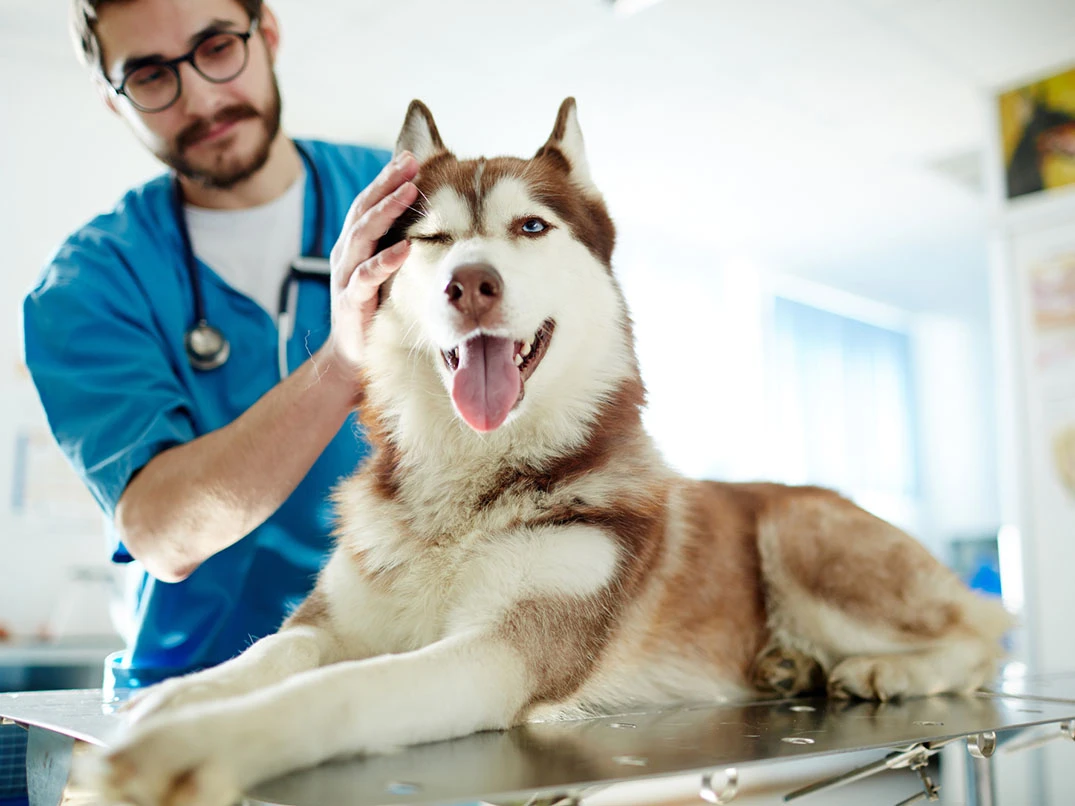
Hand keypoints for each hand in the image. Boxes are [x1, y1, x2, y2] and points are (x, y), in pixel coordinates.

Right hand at [326, 151, 419, 373]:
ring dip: (387, 211)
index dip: (387, 178)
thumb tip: (430, 217)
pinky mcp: (352, 302)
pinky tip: (405, 249)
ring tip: (409, 191)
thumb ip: (398, 243)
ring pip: (363, 235)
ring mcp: (347, 276)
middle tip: (411, 162)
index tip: (411, 157)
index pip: (370, 202)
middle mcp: (347, 254)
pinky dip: (386, 261)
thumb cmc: (375, 309)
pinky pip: (368, 277)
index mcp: (355, 244)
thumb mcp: (386, 270)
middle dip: (387, 183)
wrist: (353, 354)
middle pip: (364, 209)